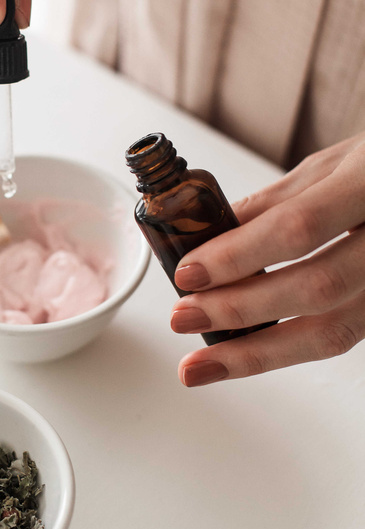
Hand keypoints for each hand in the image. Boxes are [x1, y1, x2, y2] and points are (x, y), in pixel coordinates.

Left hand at [170, 134, 364, 384]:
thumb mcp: (334, 165)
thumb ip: (275, 203)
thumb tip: (208, 235)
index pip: (299, 227)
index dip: (239, 255)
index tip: (188, 273)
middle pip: (317, 288)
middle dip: (240, 309)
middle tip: (183, 318)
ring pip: (336, 332)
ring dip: (259, 353)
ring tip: (204, 363)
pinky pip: (344, 337)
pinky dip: (290, 348)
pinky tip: (249, 353)